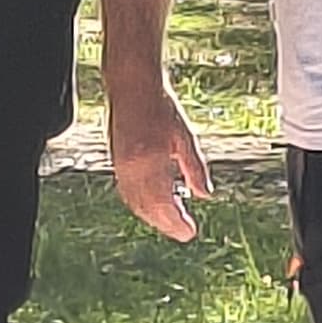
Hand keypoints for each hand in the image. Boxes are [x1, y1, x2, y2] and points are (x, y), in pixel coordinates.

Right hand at [108, 81, 212, 241]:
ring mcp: (121, 166)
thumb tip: (205, 195)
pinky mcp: (116, 162)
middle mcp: (132, 167)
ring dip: (152, 218)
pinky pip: (126, 193)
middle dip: (165, 224)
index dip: (176, 222)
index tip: (190, 232)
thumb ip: (194, 168)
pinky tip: (152, 207)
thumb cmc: (160, 107)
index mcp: (151, 161)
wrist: (132, 88)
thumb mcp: (184, 136)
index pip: (163, 203)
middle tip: (183, 234)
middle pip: (147, 209)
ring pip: (135, 203)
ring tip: (169, 224)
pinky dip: (140, 205)